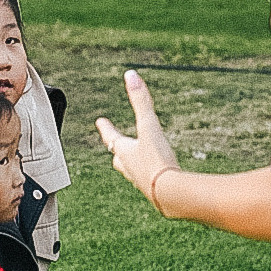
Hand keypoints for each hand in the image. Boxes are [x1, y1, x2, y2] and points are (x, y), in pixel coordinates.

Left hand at [95, 69, 179, 204]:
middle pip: (118, 158)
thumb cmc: (157, 161)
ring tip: (136, 163)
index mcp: (126, 152)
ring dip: (132, 164)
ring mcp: (142, 182)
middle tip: (114, 146)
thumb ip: (141, 101)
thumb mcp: (149, 127)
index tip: (100, 121)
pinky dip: (150, 176)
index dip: (106, 128)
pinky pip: (150, 182)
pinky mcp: (156, 193)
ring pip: (132, 171)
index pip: (111, 138)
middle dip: (116, 150)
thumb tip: (130, 75)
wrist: (170, 195)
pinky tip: (158, 179)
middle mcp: (131, 168)